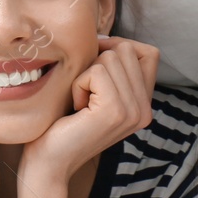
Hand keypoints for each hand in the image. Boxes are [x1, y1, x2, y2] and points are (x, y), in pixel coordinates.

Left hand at [20, 36, 157, 183]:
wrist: (49, 162)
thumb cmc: (63, 123)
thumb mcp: (94, 92)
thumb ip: (111, 69)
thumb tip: (104, 36)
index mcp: (144, 105)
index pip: (148, 52)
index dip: (118, 47)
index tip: (94, 66)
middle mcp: (145, 109)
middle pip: (127, 49)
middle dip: (96, 62)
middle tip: (84, 93)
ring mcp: (133, 111)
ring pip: (111, 56)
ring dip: (85, 74)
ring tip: (80, 103)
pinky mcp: (115, 111)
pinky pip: (96, 71)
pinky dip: (78, 84)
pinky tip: (76, 108)